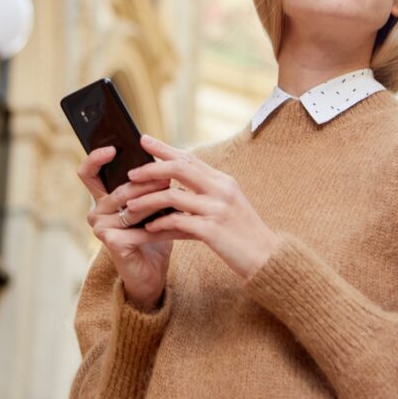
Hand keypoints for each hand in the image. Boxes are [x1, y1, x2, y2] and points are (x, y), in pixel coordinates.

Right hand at [77, 146, 171, 311]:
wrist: (152, 271)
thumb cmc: (152, 234)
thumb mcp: (151, 203)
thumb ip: (149, 182)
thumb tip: (164, 153)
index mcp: (102, 197)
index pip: (89, 172)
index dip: (96, 158)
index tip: (114, 147)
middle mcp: (96, 211)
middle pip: (119, 188)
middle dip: (147, 182)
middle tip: (169, 176)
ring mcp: (100, 227)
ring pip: (131, 206)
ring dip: (157, 201)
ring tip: (178, 195)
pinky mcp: (111, 242)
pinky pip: (138, 228)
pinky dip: (160, 225)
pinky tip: (178, 224)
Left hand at [124, 135, 280, 278]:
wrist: (267, 259)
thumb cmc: (243, 234)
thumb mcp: (226, 207)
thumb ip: (203, 195)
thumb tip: (173, 190)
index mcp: (223, 181)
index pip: (189, 158)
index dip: (165, 148)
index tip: (144, 139)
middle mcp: (221, 189)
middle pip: (179, 168)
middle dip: (151, 168)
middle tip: (131, 173)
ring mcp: (217, 209)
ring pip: (173, 195)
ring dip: (147, 200)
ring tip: (130, 206)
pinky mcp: (212, 230)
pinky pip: (177, 222)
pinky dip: (160, 223)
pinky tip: (148, 229)